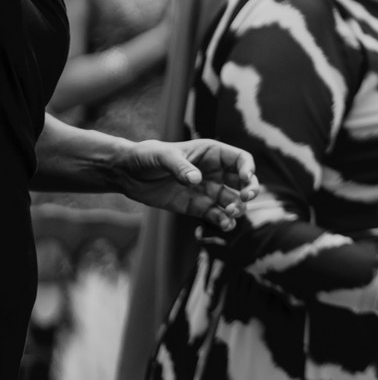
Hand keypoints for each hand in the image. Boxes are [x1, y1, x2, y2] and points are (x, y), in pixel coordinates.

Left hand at [106, 138, 257, 232]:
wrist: (126, 174)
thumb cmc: (146, 156)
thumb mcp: (163, 156)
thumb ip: (181, 167)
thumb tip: (196, 180)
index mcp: (212, 153)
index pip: (240, 159)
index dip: (248, 168)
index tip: (245, 179)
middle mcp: (214, 172)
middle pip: (243, 182)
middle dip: (249, 190)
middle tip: (245, 199)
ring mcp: (207, 190)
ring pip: (232, 200)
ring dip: (236, 208)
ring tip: (229, 214)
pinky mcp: (196, 207)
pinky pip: (215, 215)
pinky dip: (223, 221)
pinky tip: (224, 225)